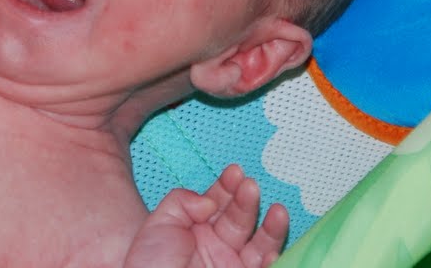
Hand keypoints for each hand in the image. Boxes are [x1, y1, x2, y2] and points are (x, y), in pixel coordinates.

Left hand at [124, 165, 287, 267]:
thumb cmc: (151, 264)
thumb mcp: (159, 225)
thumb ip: (182, 201)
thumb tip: (209, 201)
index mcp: (198, 229)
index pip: (219, 202)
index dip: (228, 186)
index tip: (234, 171)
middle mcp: (218, 246)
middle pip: (240, 218)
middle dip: (246, 200)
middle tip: (250, 187)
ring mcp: (232, 264)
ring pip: (259, 244)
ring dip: (271, 227)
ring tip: (279, 211)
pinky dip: (271, 259)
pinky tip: (271, 248)